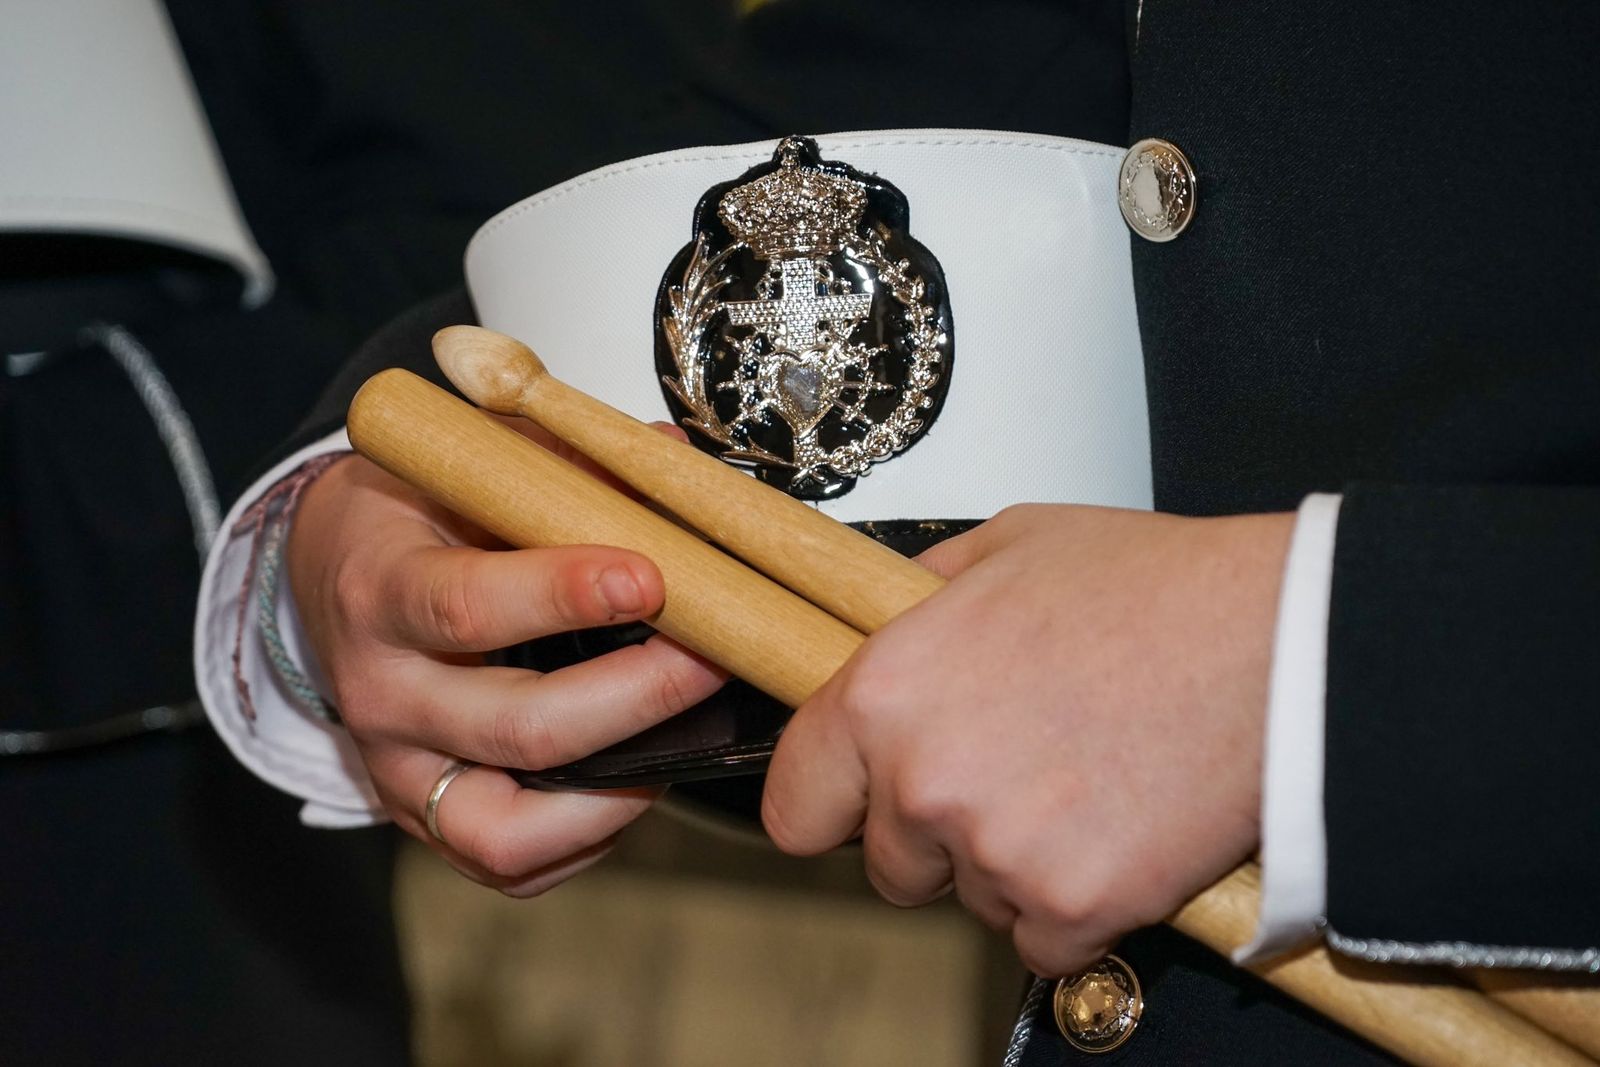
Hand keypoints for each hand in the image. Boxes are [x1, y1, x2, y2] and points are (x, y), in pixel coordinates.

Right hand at [288, 437, 724, 895]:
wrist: (336, 575)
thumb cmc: (416, 514)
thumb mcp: (467, 469)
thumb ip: (564, 466)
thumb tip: (676, 461)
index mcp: (380, 590)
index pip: (466, 605)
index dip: (562, 594)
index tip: (650, 578)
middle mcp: (382, 695)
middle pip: (516, 728)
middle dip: (636, 698)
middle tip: (714, 657)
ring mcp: (398, 772)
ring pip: (509, 829)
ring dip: (620, 789)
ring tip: (687, 729)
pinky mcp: (423, 822)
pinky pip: (511, 864)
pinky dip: (587, 835)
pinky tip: (636, 776)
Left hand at [761, 504, 1293, 973]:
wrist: (1283, 643)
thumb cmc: (1156, 589)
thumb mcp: (1010, 546)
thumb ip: (923, 595)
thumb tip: (885, 618)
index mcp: (887, 692)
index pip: (794, 806)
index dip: (829, 806)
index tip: (854, 807)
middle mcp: (923, 780)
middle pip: (889, 865)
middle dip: (939, 834)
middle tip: (1017, 774)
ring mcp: (997, 852)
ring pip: (973, 901)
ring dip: (1015, 865)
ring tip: (1087, 782)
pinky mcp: (1076, 907)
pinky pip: (1046, 942)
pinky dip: (1079, 907)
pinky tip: (1120, 832)